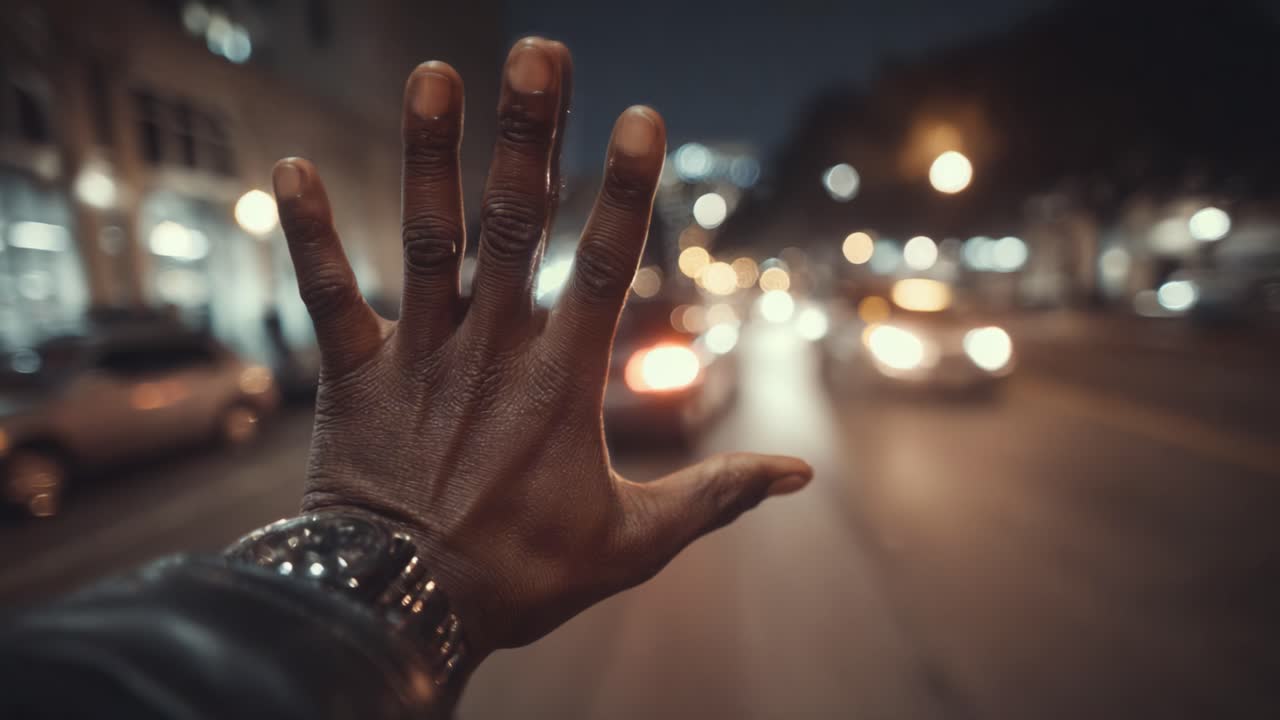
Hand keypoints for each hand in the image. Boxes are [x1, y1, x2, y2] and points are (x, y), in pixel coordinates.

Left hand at [273, 37, 811, 662]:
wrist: (403, 609)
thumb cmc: (521, 574)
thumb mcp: (634, 541)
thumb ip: (716, 494)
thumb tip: (801, 472)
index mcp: (563, 382)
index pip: (606, 266)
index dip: (626, 190)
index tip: (641, 116)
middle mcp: (492, 350)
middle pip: (517, 225)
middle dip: (532, 136)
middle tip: (542, 53)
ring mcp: (419, 357)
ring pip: (428, 239)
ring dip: (430, 155)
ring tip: (433, 74)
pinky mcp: (352, 376)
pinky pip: (328, 296)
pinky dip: (310, 234)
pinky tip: (290, 166)